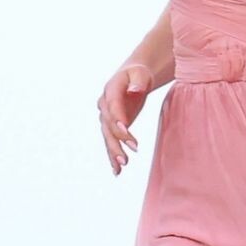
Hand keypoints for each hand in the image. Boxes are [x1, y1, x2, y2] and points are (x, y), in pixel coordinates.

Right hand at [98, 61, 152, 175]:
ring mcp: (106, 116)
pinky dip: (112, 156)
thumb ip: (138, 82)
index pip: (113, 107)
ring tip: (122, 166)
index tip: (127, 131)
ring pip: (108, 136)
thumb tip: (134, 90)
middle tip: (126, 155)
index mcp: (111, 90)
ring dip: (114, 152)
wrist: (132, 77)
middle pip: (108, 125)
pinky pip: (110, 142)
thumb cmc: (138, 74)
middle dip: (117, 141)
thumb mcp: (140, 74)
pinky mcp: (111, 126)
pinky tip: (117, 171)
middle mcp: (104, 105)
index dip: (118, 119)